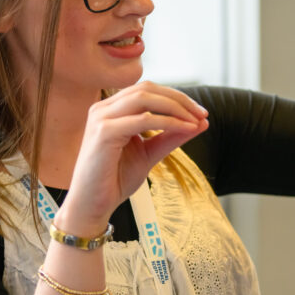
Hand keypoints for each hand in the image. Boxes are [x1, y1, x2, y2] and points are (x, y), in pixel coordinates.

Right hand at [55, 82, 208, 234]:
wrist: (92, 205)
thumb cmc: (114, 180)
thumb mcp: (149, 154)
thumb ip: (171, 137)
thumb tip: (201, 122)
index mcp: (110, 110)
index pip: (147, 90)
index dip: (176, 97)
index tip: (200, 113)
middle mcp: (103, 108)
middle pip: (147, 89)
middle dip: (179, 99)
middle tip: (202, 114)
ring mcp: (101, 118)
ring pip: (145, 98)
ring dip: (175, 108)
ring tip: (195, 122)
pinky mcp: (104, 132)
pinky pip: (143, 119)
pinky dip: (168, 122)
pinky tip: (184, 130)